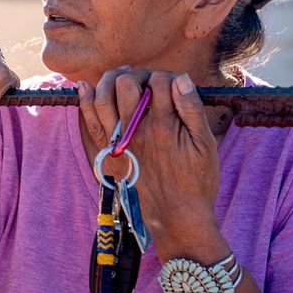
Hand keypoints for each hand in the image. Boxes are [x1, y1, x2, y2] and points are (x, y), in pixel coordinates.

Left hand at [78, 68, 219, 249]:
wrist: (177, 218)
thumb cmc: (197, 182)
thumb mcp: (206, 145)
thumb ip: (192, 110)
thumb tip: (181, 80)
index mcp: (164, 125)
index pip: (160, 82)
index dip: (168, 78)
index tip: (173, 87)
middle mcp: (137, 130)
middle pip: (128, 83)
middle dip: (138, 74)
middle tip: (146, 82)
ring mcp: (119, 142)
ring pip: (103, 97)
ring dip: (111, 81)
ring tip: (121, 78)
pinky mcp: (107, 154)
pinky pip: (89, 122)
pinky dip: (85, 101)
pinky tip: (86, 87)